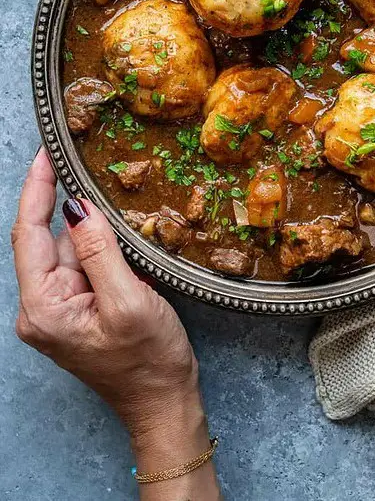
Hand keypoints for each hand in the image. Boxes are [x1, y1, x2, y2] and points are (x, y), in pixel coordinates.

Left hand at [12, 149, 219, 499]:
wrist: (163, 402)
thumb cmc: (149, 360)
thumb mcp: (129, 301)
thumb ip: (100, 252)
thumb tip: (77, 207)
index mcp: (44, 308)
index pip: (30, 235)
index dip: (37, 190)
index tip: (47, 153)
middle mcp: (41, 308)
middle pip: (50, 241)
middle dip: (73, 209)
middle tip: (90, 167)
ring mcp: (59, 310)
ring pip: (70, 251)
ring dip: (93, 231)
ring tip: (120, 215)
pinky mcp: (77, 310)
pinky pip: (84, 267)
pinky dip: (100, 249)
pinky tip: (121, 242)